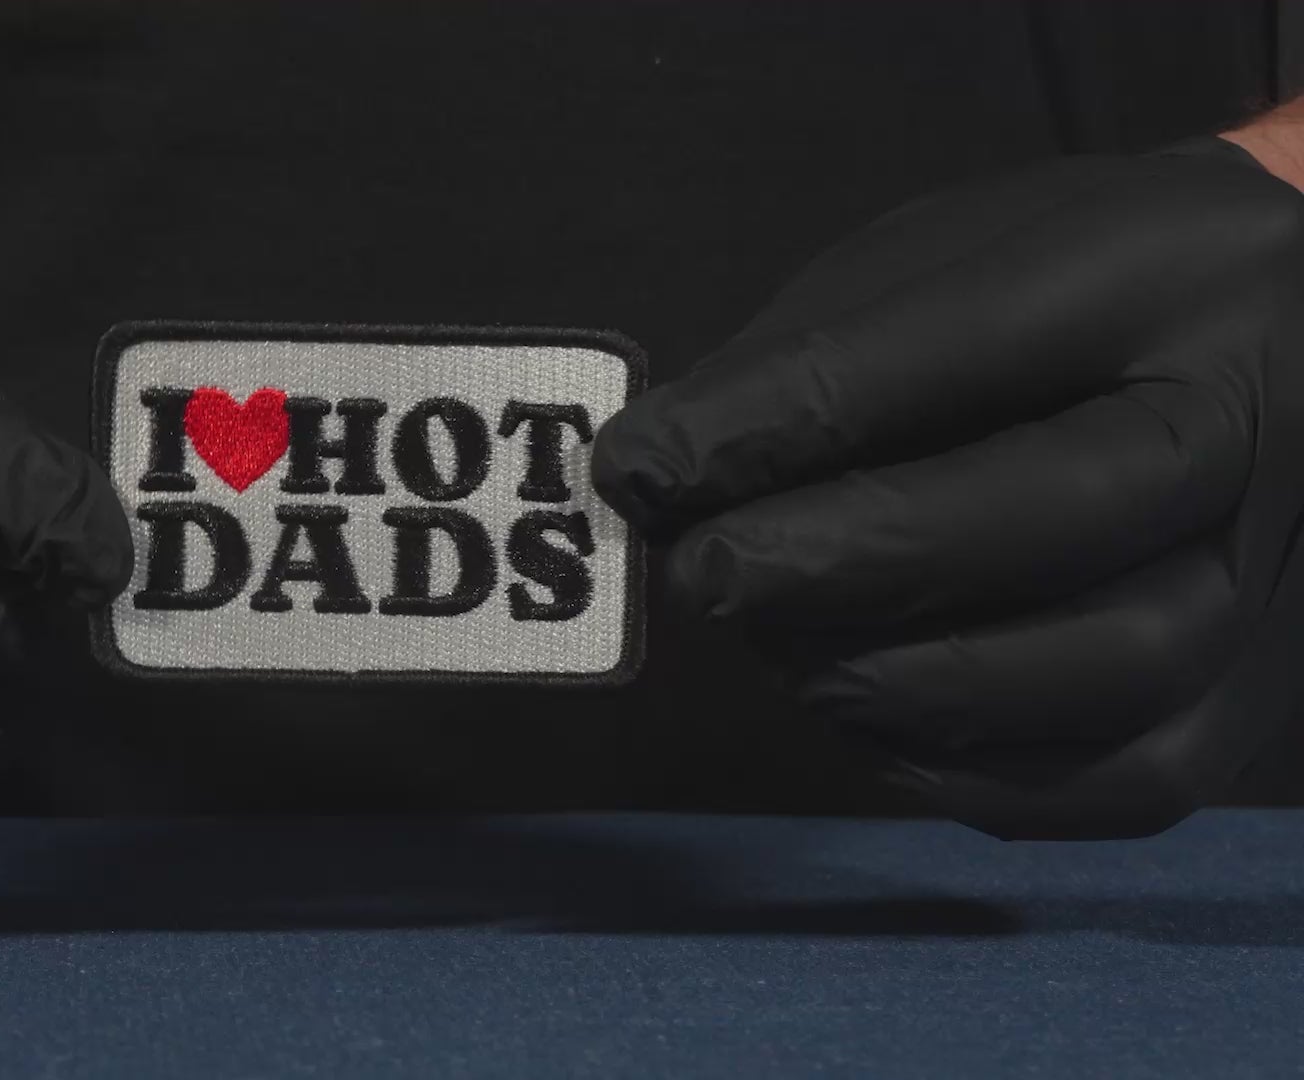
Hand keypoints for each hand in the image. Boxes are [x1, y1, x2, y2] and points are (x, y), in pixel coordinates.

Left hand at [592, 136, 1303, 838]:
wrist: (1279, 351)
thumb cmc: (1064, 299)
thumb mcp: (943, 263)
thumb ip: (808, 357)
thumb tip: (655, 474)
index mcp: (1162, 271)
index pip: (962, 348)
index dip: (780, 422)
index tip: (642, 469)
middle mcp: (1258, 421)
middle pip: (1053, 513)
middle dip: (844, 561)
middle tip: (708, 577)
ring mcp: (1279, 572)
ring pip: (1108, 666)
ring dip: (901, 680)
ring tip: (786, 655)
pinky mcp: (1261, 696)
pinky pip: (1124, 780)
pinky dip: (968, 771)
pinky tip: (868, 720)